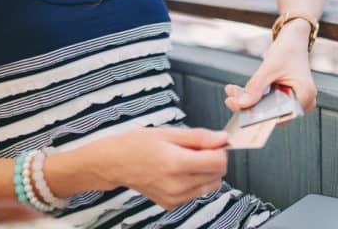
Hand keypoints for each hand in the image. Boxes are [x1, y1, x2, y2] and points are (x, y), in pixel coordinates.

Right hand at [98, 127, 227, 210]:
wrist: (115, 163)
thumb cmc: (138, 144)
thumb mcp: (169, 132)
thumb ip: (199, 137)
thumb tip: (222, 138)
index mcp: (176, 164)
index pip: (218, 163)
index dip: (219, 150)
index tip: (211, 142)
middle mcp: (177, 185)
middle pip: (217, 175)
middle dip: (213, 160)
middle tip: (195, 149)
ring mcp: (174, 198)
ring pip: (210, 186)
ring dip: (206, 172)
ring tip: (186, 159)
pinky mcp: (172, 204)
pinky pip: (196, 193)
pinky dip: (194, 182)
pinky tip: (178, 171)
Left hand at [224, 20, 316, 113]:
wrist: (293, 40)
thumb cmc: (288, 50)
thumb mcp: (270, 67)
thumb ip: (256, 87)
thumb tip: (242, 104)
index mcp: (304, 95)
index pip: (281, 114)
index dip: (260, 116)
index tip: (240, 110)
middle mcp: (301, 102)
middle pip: (272, 113)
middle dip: (250, 107)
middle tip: (231, 100)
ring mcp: (293, 101)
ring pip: (267, 108)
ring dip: (249, 101)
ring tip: (232, 92)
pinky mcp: (284, 97)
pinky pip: (266, 102)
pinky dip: (253, 97)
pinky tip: (238, 91)